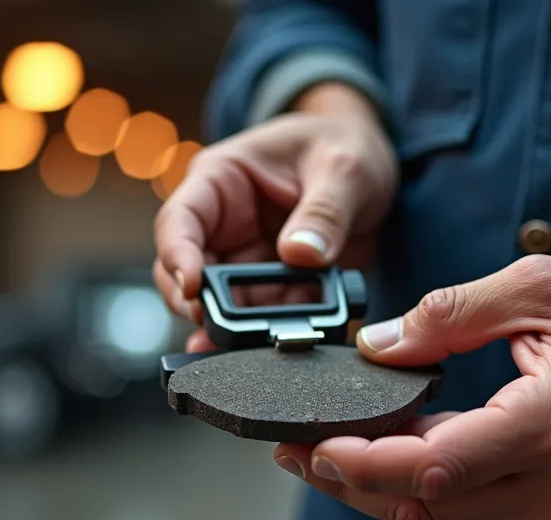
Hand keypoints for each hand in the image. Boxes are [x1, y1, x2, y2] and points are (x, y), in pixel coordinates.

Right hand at [153, 83, 396, 352]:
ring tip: (262, 344)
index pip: (179, 220)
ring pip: (223, 307)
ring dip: (241, 330)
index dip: (176, 255)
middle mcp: (223, 225)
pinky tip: (301, 336)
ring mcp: (247, 261)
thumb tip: (301, 254)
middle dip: (201, 307)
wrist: (374, 163)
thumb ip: (325, 210)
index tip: (193, 287)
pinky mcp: (275, 288)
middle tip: (224, 333)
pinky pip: (269, 318)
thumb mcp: (344, 167)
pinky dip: (282, 331)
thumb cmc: (343, 144)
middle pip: (188, 275)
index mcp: (221, 180)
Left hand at [272, 255, 550, 519]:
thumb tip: (376, 346)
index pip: (436, 466)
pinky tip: (394, 452)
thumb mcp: (542, 285)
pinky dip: (427, 487)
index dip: (362, 463)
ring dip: (381, 486)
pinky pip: (476, 510)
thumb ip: (449, 314)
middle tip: (297, 448)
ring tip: (329, 448)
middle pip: (427, 504)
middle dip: (351, 480)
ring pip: (445, 516)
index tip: (311, 443)